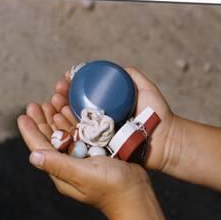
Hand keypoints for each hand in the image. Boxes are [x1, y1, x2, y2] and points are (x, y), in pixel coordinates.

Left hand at [17, 103, 169, 219]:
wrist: (136, 194)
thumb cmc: (110, 187)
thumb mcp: (82, 174)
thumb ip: (58, 165)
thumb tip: (33, 156)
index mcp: (61, 171)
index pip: (40, 147)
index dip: (30, 131)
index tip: (23, 115)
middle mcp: (68, 164)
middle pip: (50, 138)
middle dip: (42, 120)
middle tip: (35, 104)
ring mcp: (82, 158)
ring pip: (64, 134)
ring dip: (56, 117)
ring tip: (51, 101)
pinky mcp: (95, 153)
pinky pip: (79, 133)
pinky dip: (73, 121)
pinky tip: (70, 110)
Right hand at [49, 67, 176, 171]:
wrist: (166, 140)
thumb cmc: (158, 115)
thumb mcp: (146, 89)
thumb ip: (132, 76)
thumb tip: (115, 67)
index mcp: (106, 108)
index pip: (83, 95)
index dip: (71, 86)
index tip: (64, 78)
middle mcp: (100, 122)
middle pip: (73, 108)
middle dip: (60, 99)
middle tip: (56, 91)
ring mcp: (98, 137)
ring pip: (72, 123)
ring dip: (58, 112)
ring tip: (53, 102)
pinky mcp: (99, 152)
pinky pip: (79, 141)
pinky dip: (66, 131)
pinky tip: (57, 120)